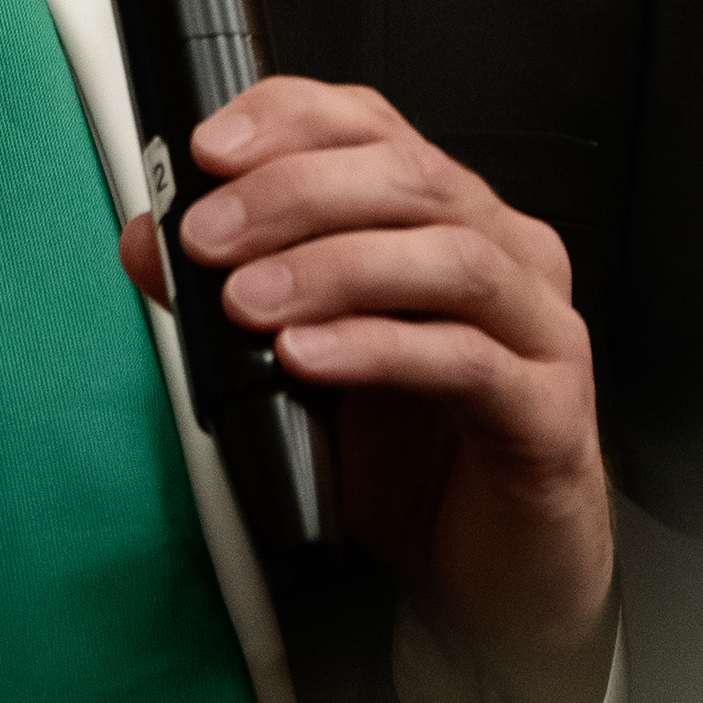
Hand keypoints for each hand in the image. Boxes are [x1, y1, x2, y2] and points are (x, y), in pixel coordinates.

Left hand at [121, 76, 612, 702]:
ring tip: (246, 302)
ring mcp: (540, 330)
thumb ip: (238, 291)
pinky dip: (378, 350)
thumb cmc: (416, 463)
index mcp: (450, 219)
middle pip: (411, 178)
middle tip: (208, 235)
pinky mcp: (551, 413)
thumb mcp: (306, 362)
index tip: (208, 148)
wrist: (494, 583)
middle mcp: (507, 255)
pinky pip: (467, 361)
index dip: (291, 119)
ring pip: (449, 258)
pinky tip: (307, 358)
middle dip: (293, 194)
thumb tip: (151, 239)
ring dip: (332, 267)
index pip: (375, 126)